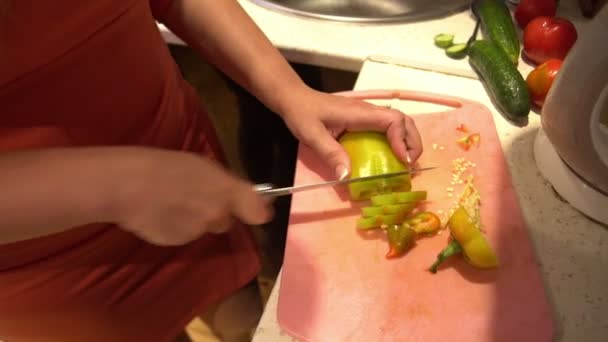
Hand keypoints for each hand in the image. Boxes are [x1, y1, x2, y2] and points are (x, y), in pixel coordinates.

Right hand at [114, 148, 271, 245]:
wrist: (127, 185)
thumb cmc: (164, 165)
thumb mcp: (202, 165)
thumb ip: (226, 184)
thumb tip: (244, 196)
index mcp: (227, 191)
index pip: (258, 212)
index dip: (259, 211)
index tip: (258, 208)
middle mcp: (217, 215)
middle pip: (227, 220)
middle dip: (217, 212)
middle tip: (197, 196)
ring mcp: (197, 232)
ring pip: (204, 228)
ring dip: (196, 219)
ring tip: (173, 202)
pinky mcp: (178, 243)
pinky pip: (184, 235)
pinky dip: (177, 227)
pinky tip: (161, 213)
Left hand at [280, 88, 422, 179]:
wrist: (294, 99)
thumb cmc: (302, 114)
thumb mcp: (312, 135)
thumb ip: (330, 153)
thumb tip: (347, 176)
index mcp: (359, 113)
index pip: (393, 120)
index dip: (402, 139)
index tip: (402, 159)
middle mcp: (368, 111)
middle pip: (403, 120)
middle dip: (413, 141)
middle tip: (411, 164)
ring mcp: (367, 114)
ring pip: (398, 123)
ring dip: (408, 141)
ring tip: (406, 162)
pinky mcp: (363, 120)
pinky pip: (387, 128)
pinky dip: (397, 141)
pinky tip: (392, 157)